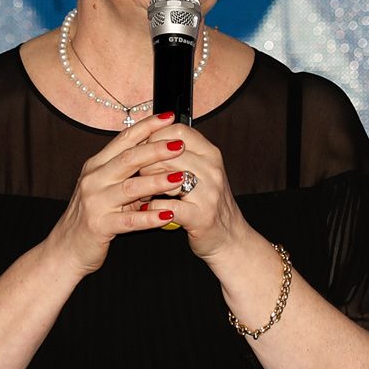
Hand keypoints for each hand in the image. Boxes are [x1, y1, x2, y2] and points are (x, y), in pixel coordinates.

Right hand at [44, 113, 185, 276]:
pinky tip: (168, 215)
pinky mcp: (99, 226)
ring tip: (181, 177)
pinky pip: (129, 221)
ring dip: (157, 181)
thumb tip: (158, 154)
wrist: (66, 248)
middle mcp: (93, 179)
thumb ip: (129, 173)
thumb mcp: (107, 188)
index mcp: (97, 165)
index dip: (147, 127)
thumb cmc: (93, 216)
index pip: (124, 140)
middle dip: (156, 149)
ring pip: (130, 187)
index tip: (169, 117)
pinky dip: (149, 218)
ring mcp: (95, 202)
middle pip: (128, 159)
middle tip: (180, 144)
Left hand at [134, 122, 248, 262]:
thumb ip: (180, 154)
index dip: (155, 137)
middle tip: (138, 175)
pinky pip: (168, 205)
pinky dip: (153, 207)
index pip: (178, 131)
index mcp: (210, 153)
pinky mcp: (201, 217)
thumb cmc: (208, 202)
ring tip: (142, 192)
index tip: (144, 150)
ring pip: (167, 177)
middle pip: (168, 153)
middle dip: (146, 163)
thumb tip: (147, 139)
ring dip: (147, 184)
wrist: (230, 237)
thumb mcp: (201, 171)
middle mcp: (212, 170)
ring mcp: (209, 193)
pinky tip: (148, 208)